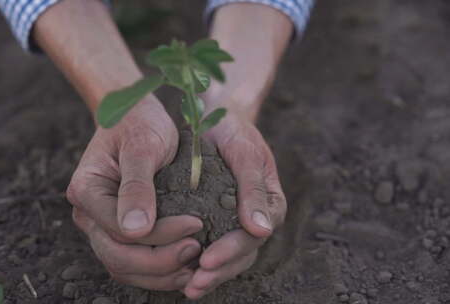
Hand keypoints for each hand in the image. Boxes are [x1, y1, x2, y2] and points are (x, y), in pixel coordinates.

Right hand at [67, 99, 203, 289]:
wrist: (135, 116)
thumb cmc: (140, 123)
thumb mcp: (143, 147)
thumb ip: (137, 186)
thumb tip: (135, 230)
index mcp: (86, 191)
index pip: (120, 231)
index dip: (160, 235)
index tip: (196, 223)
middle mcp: (87, 214)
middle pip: (117, 258)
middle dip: (160, 261)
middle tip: (196, 249)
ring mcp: (99, 225)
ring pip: (123, 267)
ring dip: (159, 273)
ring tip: (194, 264)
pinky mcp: (116, 230)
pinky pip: (132, 262)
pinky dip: (157, 270)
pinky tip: (184, 264)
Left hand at [183, 113, 286, 298]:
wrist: (216, 118)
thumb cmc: (233, 131)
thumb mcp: (244, 152)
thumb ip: (253, 188)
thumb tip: (262, 229)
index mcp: (269, 203)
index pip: (254, 236)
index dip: (231, 250)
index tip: (207, 259)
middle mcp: (255, 218)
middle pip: (242, 254)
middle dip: (219, 271)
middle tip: (194, 283)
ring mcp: (236, 221)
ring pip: (229, 258)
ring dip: (210, 275)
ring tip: (188, 288)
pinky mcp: (217, 221)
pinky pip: (212, 247)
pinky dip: (199, 263)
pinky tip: (181, 275)